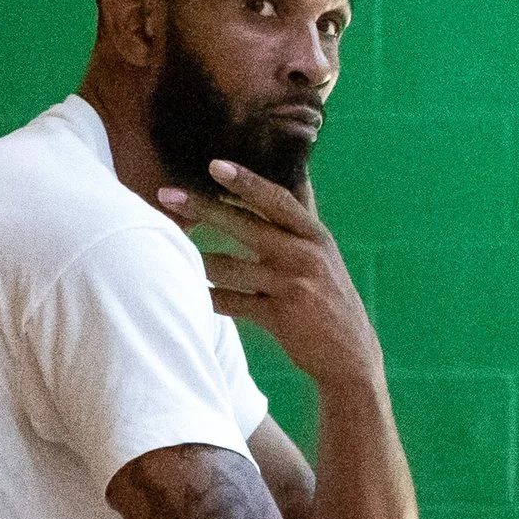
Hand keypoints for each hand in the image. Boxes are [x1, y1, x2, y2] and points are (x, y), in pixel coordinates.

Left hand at [159, 161, 379, 385]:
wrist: (351, 354)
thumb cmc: (329, 297)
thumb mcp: (323, 254)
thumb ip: (298, 223)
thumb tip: (284, 179)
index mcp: (315, 236)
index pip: (277, 200)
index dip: (246, 181)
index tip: (214, 165)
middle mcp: (306, 256)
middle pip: (246, 226)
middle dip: (203, 208)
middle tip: (167, 195)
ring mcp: (293, 287)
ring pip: (231, 267)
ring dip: (198, 261)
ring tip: (168, 253)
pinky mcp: (281, 317)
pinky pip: (232, 303)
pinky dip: (209, 298)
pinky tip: (191, 294)